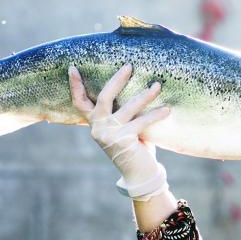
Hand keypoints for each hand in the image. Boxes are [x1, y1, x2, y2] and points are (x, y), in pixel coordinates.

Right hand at [68, 62, 171, 199]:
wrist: (138, 174)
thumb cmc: (133, 146)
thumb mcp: (122, 127)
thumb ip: (120, 112)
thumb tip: (135, 84)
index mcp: (94, 123)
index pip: (79, 102)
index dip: (75, 85)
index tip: (73, 67)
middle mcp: (98, 128)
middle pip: (104, 97)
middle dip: (117, 79)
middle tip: (129, 66)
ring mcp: (109, 134)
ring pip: (128, 107)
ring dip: (145, 95)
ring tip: (157, 85)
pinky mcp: (124, 140)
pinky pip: (142, 122)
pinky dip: (156, 115)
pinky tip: (167, 110)